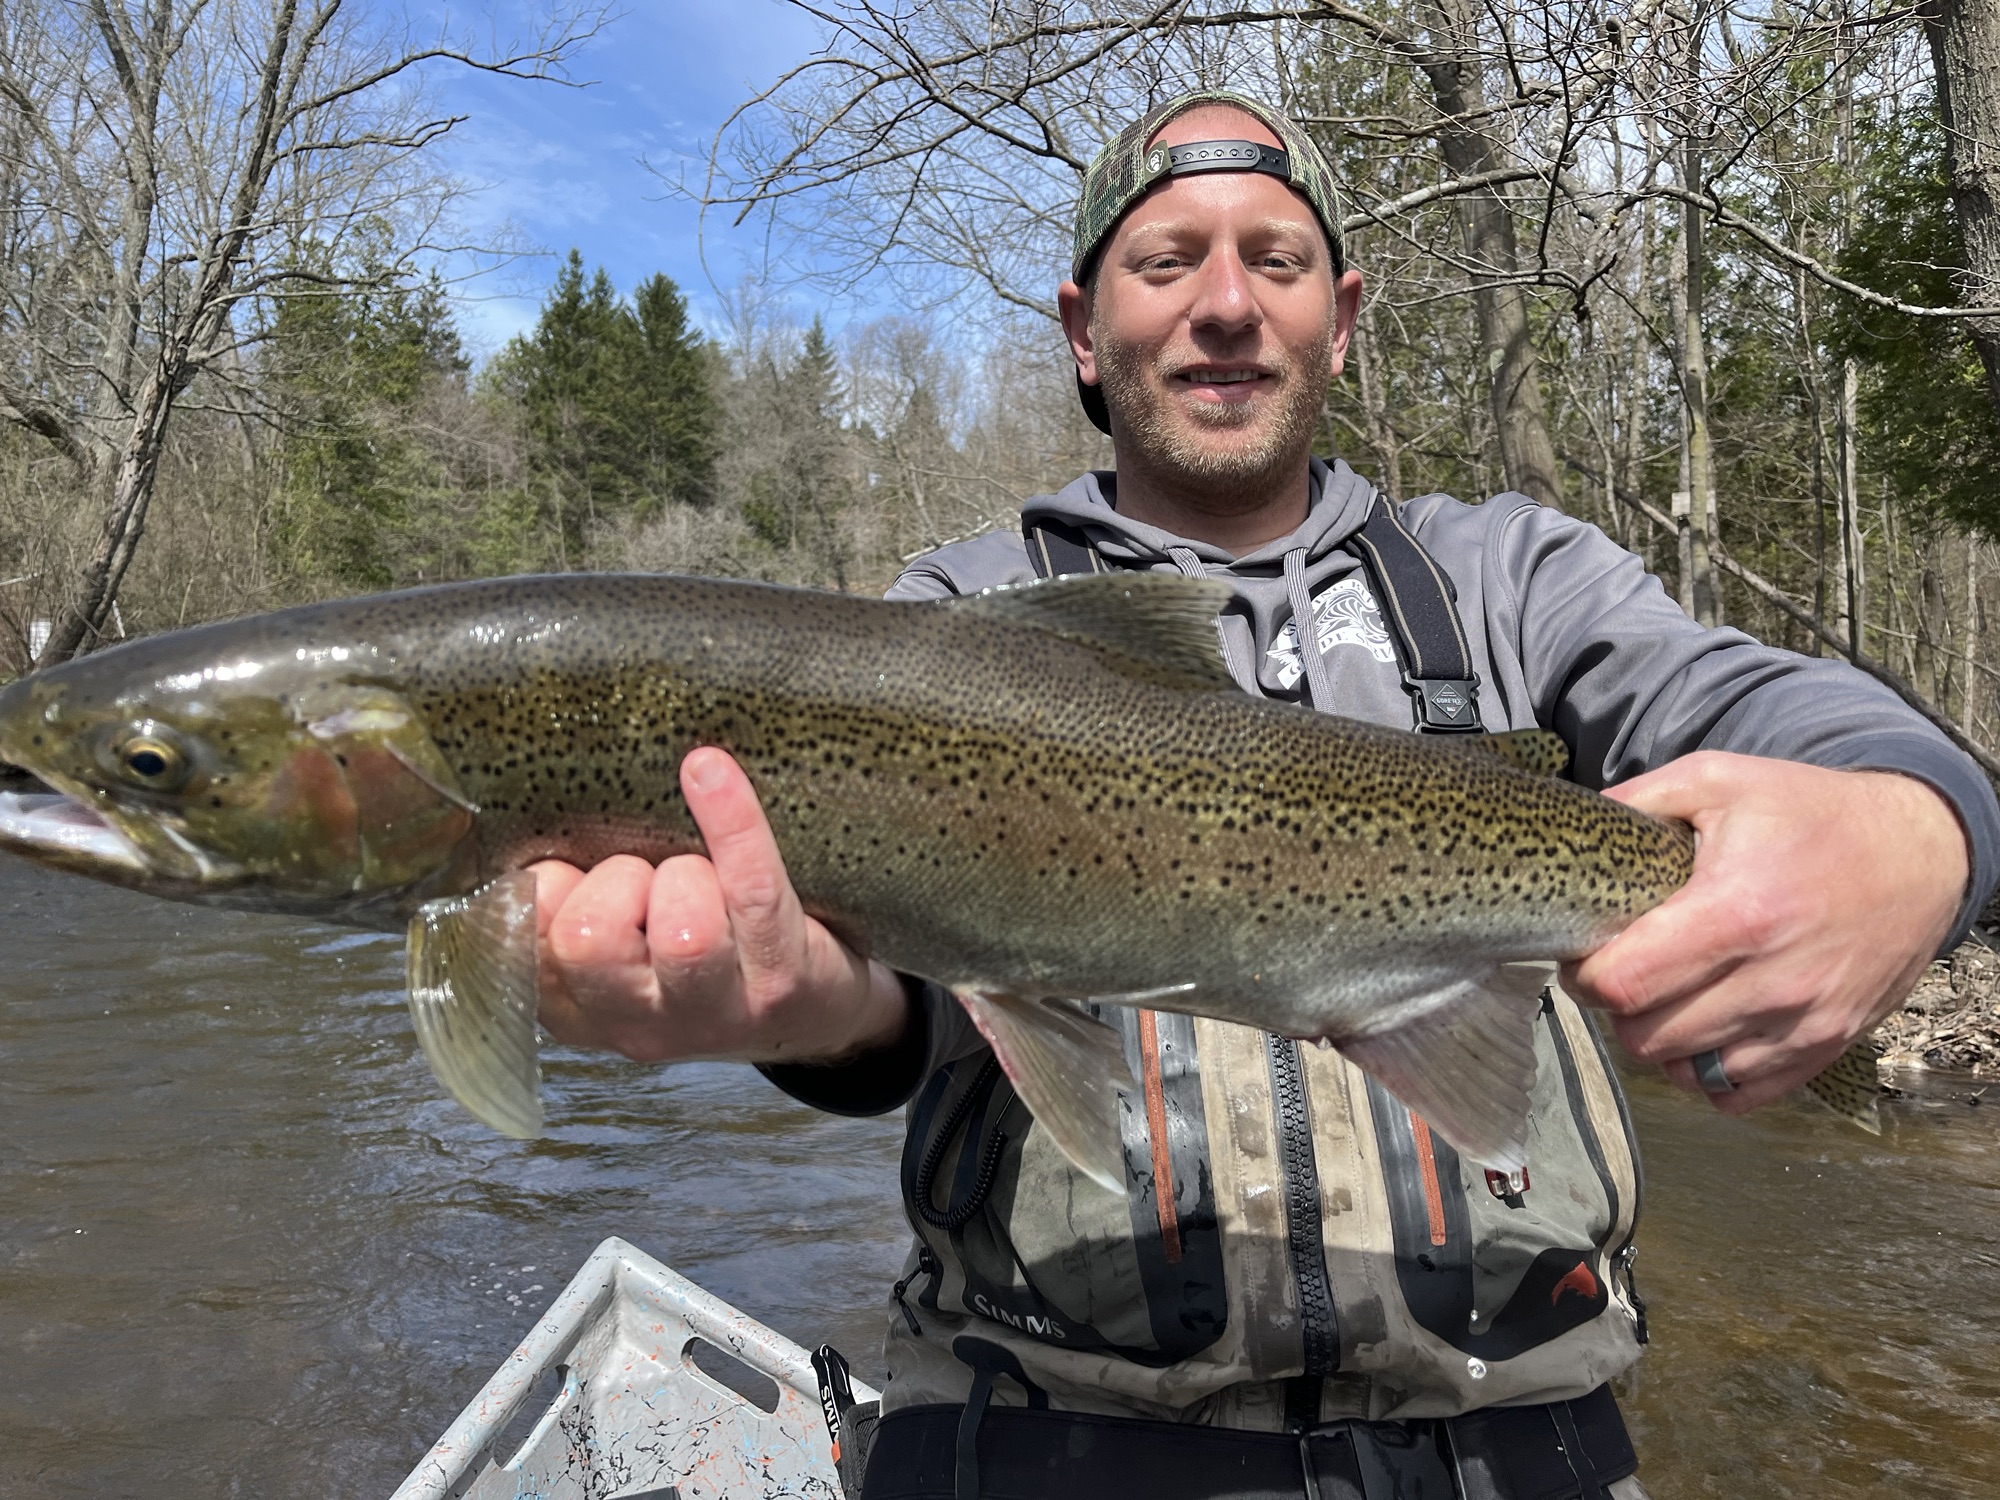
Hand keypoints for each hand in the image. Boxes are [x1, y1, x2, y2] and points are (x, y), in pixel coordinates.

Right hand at [529, 746, 909, 1065]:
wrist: (808, 1010)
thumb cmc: (697, 950)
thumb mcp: (614, 939)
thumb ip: (568, 895)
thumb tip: (537, 829)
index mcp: (576, 1004)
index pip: (526, 929)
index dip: (550, 882)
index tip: (580, 868)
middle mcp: (636, 1021)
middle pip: (589, 941)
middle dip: (616, 883)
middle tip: (650, 880)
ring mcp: (713, 1011)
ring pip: (684, 934)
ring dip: (689, 876)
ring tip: (704, 880)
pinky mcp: (781, 982)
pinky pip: (754, 889)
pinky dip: (732, 820)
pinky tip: (710, 773)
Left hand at [1562, 751, 1969, 1113]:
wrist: (1918, 851)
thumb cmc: (1809, 815)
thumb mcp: (1718, 780)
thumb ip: (1639, 799)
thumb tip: (1577, 825)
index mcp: (1736, 912)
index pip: (1624, 984)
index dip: (1586, 975)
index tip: (1587, 955)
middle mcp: (1773, 980)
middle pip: (1646, 1036)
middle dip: (1618, 1008)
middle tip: (1625, 972)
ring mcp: (1804, 1021)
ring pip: (1686, 1071)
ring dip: (1660, 1040)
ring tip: (1666, 995)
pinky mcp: (1827, 1045)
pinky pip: (1739, 1095)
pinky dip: (1708, 1072)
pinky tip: (1704, 1029)